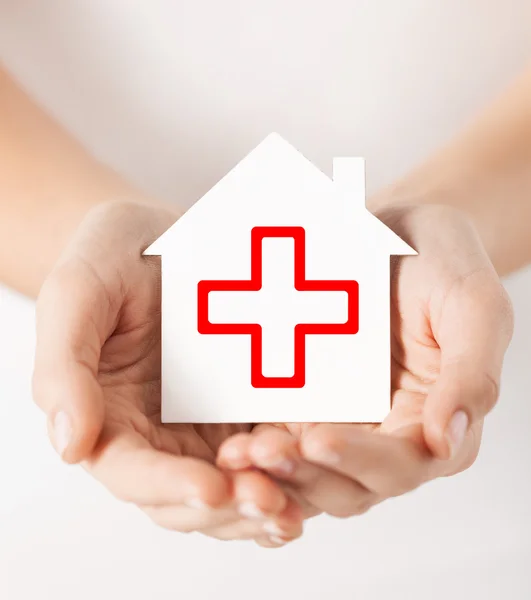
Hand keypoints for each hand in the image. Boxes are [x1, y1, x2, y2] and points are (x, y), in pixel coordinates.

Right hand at [32, 201, 302, 545]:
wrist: (162, 234)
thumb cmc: (111, 257)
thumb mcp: (77, 293)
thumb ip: (65, 368)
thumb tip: (69, 446)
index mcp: (109, 419)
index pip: (132, 473)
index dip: (169, 486)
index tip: (210, 488)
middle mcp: (158, 435)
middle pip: (188, 498)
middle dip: (229, 507)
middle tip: (271, 501)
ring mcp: (205, 425)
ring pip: (232, 487)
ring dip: (264, 502)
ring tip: (299, 504)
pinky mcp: (244, 407)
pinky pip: (268, 450)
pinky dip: (291, 470)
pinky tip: (319, 468)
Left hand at [218, 204, 513, 518]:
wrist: (394, 229)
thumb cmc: (443, 261)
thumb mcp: (474, 305)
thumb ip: (471, 373)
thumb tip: (446, 441)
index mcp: (434, 422)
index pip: (401, 465)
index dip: (360, 461)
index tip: (318, 438)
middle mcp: (387, 434)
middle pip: (347, 483)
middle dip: (305, 474)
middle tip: (261, 451)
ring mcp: (343, 420)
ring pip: (308, 471)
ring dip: (273, 471)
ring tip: (237, 452)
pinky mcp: (307, 402)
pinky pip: (281, 435)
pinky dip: (258, 446)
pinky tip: (229, 438)